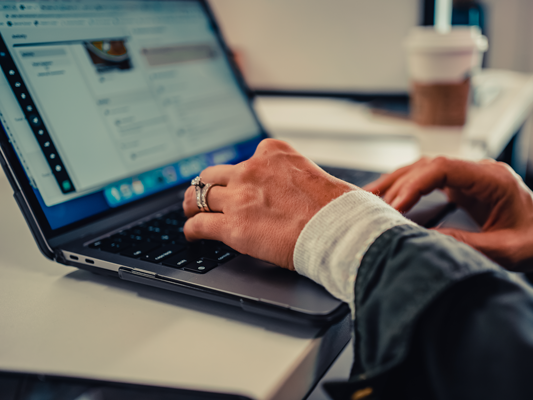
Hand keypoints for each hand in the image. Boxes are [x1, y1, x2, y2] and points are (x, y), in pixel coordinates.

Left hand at [182, 139, 355, 269]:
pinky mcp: (233, 225)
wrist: (338, 230)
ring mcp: (239, 197)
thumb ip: (306, 178)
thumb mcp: (322, 177)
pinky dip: (192, 229)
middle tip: (204, 195)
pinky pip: (199, 224)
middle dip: (209, 185)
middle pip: (215, 174)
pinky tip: (192, 234)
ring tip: (190, 212)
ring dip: (193, 204)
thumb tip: (341, 188)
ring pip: (200, 196)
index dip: (240, 174)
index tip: (240, 183)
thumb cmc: (339, 209)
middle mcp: (252, 169)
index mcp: (273, 152)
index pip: (247, 158)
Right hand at [363, 157, 532, 272]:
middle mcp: (478, 171)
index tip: (395, 206)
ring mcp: (468, 177)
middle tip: (372, 205)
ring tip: (368, 198)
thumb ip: (468, 245)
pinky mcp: (462, 186)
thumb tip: (426, 241)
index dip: (414, 184)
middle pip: (427, 165)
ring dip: (396, 182)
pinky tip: (387, 198)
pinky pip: (427, 180)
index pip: (443, 168)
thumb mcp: (506, 250)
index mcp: (492, 179)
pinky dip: (405, 188)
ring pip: (423, 169)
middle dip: (397, 184)